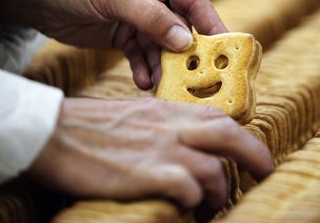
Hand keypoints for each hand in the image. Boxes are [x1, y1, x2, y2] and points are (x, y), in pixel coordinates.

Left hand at [0, 0, 226, 88]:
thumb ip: (151, 18)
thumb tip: (185, 42)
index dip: (210, 23)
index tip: (223, 48)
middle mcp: (155, 0)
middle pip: (182, 28)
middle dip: (187, 54)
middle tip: (195, 78)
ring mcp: (141, 20)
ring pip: (163, 48)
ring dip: (165, 68)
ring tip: (164, 86)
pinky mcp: (126, 37)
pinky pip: (142, 57)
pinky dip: (145, 70)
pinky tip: (143, 82)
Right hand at [27, 98, 272, 210]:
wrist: (55, 132)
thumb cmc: (91, 126)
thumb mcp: (137, 116)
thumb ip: (164, 126)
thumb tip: (183, 145)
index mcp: (168, 111)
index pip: (217, 116)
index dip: (238, 135)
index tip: (247, 153)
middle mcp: (171, 126)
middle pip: (229, 134)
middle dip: (255, 155)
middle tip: (264, 173)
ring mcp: (162, 149)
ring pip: (213, 170)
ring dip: (219, 192)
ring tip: (210, 207)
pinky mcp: (148, 173)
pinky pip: (188, 189)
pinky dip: (193, 201)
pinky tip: (186, 208)